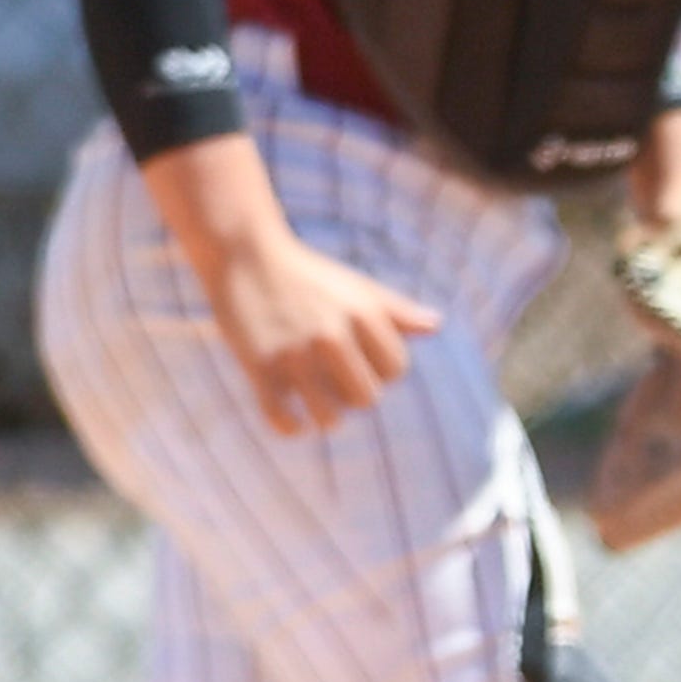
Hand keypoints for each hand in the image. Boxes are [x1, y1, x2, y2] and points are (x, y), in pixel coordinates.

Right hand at [199, 227, 440, 436]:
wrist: (245, 254)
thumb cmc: (308, 275)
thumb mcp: (356, 286)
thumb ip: (397, 310)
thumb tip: (436, 326)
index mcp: (361, 314)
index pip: (396, 370)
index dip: (382, 370)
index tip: (362, 362)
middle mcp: (331, 335)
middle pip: (367, 398)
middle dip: (355, 394)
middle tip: (336, 382)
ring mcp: (294, 354)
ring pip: (329, 418)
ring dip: (326, 416)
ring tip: (317, 402)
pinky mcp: (259, 367)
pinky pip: (283, 420)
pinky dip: (292, 428)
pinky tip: (294, 420)